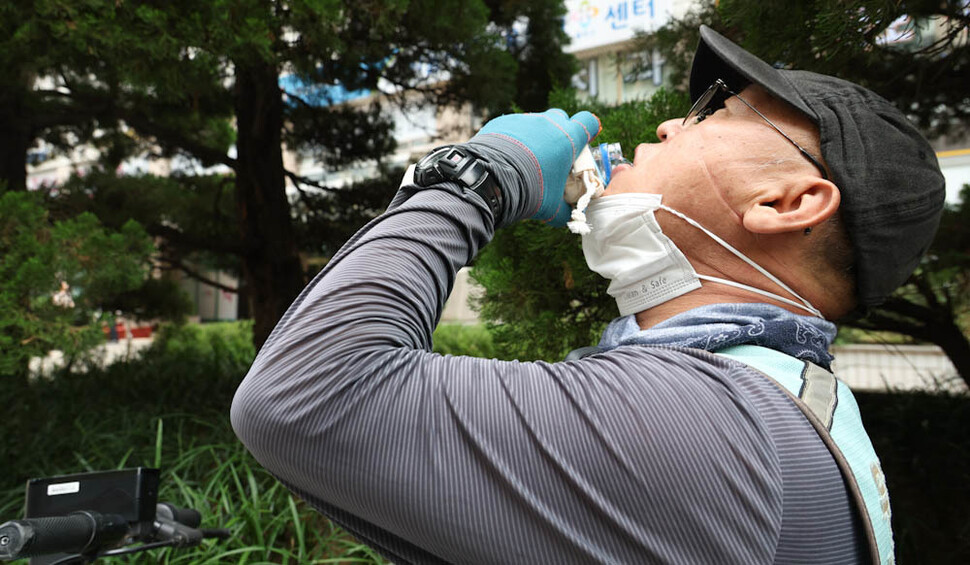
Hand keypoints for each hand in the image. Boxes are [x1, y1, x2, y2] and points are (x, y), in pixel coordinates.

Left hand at [467, 109, 599, 226]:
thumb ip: (565, 210)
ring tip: (527, 159)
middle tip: (554, 154)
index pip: (589, 121)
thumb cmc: (528, 192)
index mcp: (568, 138)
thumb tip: (569, 214)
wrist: (488, 181)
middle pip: (562, 118)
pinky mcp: (503, 122)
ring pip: (537, 122)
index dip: (588, 130)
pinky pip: (514, 127)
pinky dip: (515, 138)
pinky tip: (507, 157)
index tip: (583, 142)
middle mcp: (548, 123)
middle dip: (561, 132)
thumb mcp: (552, 207)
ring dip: (537, 136)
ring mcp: (524, 119)